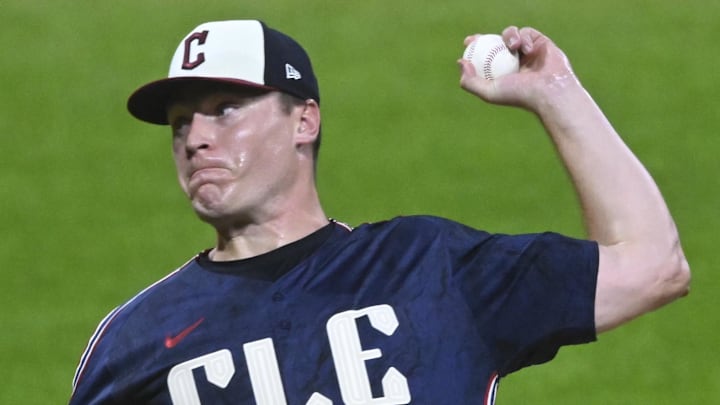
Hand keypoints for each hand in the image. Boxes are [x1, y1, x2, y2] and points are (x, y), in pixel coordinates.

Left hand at [458, 26, 578, 112]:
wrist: (549, 91)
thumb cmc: (520, 94)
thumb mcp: (489, 92)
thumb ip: (470, 82)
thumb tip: (460, 62)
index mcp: (503, 73)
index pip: (486, 57)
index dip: (475, 48)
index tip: (467, 43)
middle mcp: (515, 62)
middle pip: (496, 43)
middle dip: (485, 38)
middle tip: (477, 38)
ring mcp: (528, 52)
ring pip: (511, 35)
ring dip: (509, 36)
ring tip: (512, 47)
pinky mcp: (541, 43)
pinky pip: (527, 32)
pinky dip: (524, 38)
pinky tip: (527, 49)